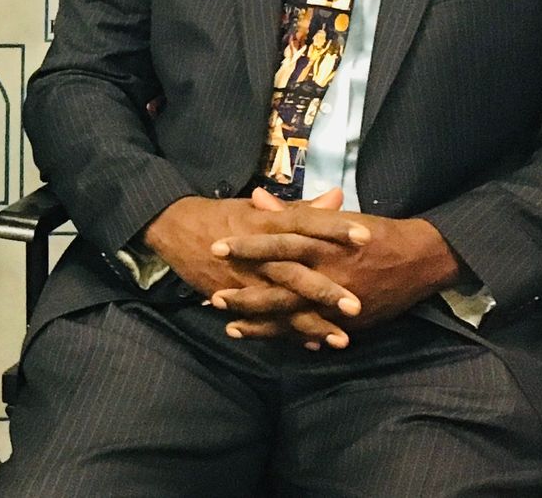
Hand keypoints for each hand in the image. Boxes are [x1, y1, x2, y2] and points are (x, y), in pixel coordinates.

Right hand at [142, 188, 366, 347]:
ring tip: (343, 339)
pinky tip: (312, 344)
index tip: (366, 236)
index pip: (305, 222)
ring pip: (282, 303)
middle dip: (325, 290)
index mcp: (267, 222)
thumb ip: (301, 208)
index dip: (334, 228)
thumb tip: (337, 197)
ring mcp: (246, 278)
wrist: (175, 229)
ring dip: (311, 323)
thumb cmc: (224, 215)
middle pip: (296, 271)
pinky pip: (263, 319)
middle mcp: (259, 253)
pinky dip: (287, 333)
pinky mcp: (234, 296)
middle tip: (357, 305)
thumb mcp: (259, 207)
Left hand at [208, 187, 461, 342]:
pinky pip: (316, 331)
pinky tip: (270, 342)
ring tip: (231, 328)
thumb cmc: (371, 231)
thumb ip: (293, 213)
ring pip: (293, 315)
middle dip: (246, 295)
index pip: (277, 242)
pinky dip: (292, 337)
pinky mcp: (350, 322)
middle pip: (279, 286)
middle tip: (213, 299)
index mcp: (322, 242)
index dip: (246, 246)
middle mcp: (328, 273)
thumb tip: (258, 198)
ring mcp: (338, 301)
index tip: (216, 247)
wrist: (419, 259)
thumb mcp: (334, 218)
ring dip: (261, 324)